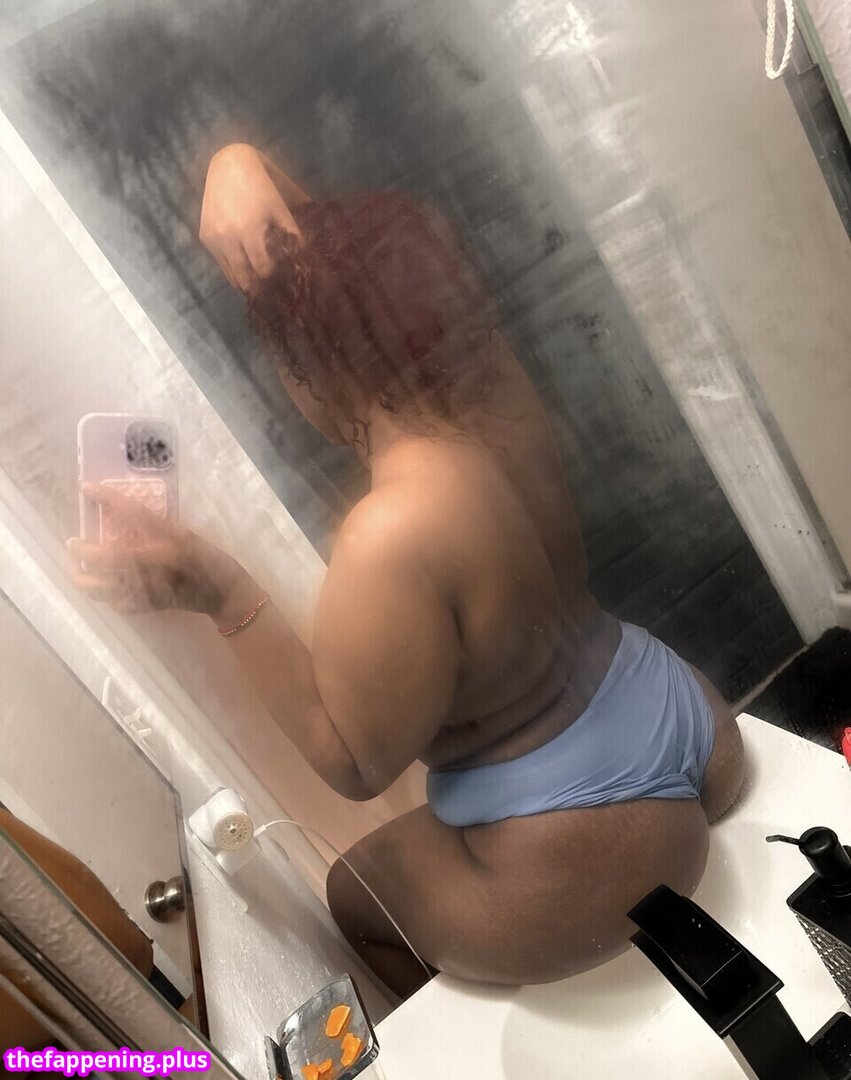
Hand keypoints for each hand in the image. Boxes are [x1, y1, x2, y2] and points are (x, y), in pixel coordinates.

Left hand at [67, 484, 248, 617]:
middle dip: (80, 550)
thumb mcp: (183, 533)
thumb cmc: (206, 558)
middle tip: (73, 543)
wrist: (222, 592)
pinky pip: (114, 603)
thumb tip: (118, 512)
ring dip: (82, 578)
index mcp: (166, 541)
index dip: (107, 499)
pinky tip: (103, 586)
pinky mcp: (146, 607)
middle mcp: (152, 565)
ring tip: (77, 569)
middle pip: (103, 558)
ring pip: (101, 587)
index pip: (130, 514)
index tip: (87, 488)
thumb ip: (152, 525)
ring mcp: (146, 589)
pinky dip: (103, 595)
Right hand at [199, 143, 300, 292]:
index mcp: (248, 231)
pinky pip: (221, 264)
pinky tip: (245, 266)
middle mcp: (227, 238)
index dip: (273, 277)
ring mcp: (214, 239)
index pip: (262, 270)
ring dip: (245, 281)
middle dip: (259, 287)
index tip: (282, 279)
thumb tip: (303, 260)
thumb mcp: (280, 208)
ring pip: (231, 276)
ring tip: (259, 283)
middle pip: (245, 279)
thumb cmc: (261, 186)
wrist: (228, 165)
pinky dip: (233, 269)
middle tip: (271, 290)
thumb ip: (291, 235)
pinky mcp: (205, 238)